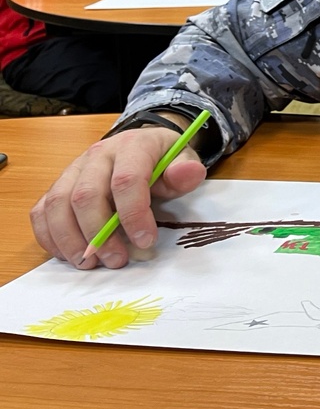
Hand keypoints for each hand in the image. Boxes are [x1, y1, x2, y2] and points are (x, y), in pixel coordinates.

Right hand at [29, 126, 206, 269]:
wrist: (142, 145)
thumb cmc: (162, 159)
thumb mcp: (183, 159)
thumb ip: (186, 170)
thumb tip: (187, 174)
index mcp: (131, 146)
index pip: (126, 180)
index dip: (134, 214)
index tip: (146, 241)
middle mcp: (97, 155)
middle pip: (86, 196)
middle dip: (100, 234)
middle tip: (117, 260)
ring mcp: (73, 169)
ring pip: (58, 204)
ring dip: (71, 240)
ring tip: (90, 264)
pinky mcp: (58, 185)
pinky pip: (42, 210)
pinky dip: (50, 237)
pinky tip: (69, 255)